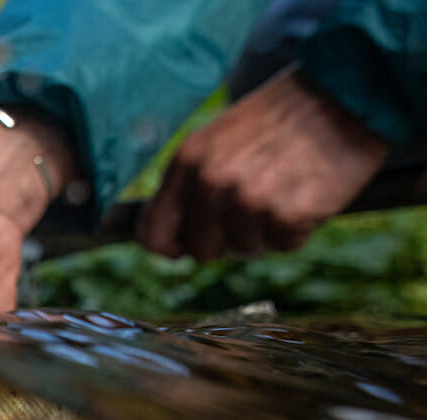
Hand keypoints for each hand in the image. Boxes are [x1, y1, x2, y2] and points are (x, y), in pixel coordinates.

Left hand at [137, 66, 388, 260]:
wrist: (344, 91)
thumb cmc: (281, 120)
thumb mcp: (219, 140)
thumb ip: (190, 186)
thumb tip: (172, 244)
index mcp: (187, 160)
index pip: (152, 232)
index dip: (170, 247)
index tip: (185, 247)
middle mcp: (211, 180)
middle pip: (202, 250)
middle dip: (228, 239)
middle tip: (258, 204)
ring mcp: (248, 198)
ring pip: (245, 249)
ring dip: (266, 231)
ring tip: (286, 189)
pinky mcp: (288, 212)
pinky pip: (284, 245)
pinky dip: (298, 230)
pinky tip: (308, 193)